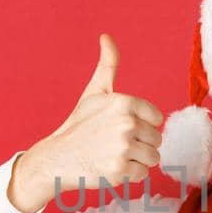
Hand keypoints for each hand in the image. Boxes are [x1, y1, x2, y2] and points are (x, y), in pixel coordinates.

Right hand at [7, 34, 164, 212]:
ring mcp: (123, 149)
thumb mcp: (95, 92)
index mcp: (124, 103)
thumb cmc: (79, 124)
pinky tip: (110, 168)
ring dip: (136, 160)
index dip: (141, 125)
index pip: (156, 118)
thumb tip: (106, 36)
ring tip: (114, 155)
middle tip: (114, 144)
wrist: (56, 157)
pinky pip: (143, 175)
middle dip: (139, 144)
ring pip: (153, 158)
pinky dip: (129, 175)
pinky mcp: (120, 171)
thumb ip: (108, 65)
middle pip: (156, 139)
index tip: (121, 127)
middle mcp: (126, 124)